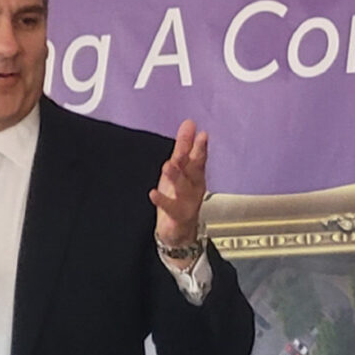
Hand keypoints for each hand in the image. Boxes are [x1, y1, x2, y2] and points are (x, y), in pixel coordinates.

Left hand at [148, 120, 207, 265]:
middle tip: (193, 142)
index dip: (200, 146)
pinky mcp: (177, 216)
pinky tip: (153, 193)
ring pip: (183, 187)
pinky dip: (162, 200)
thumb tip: (189, 124)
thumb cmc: (179, 196)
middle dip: (194, 156)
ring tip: (168, 165)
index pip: (199, 157)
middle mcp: (194, 187)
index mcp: (195, 174)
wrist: (179, 231)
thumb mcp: (180, 169)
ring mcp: (187, 202)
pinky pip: (170, 207)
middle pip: (194, 170)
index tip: (201, 134)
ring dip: (176, 176)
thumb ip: (184, 146)